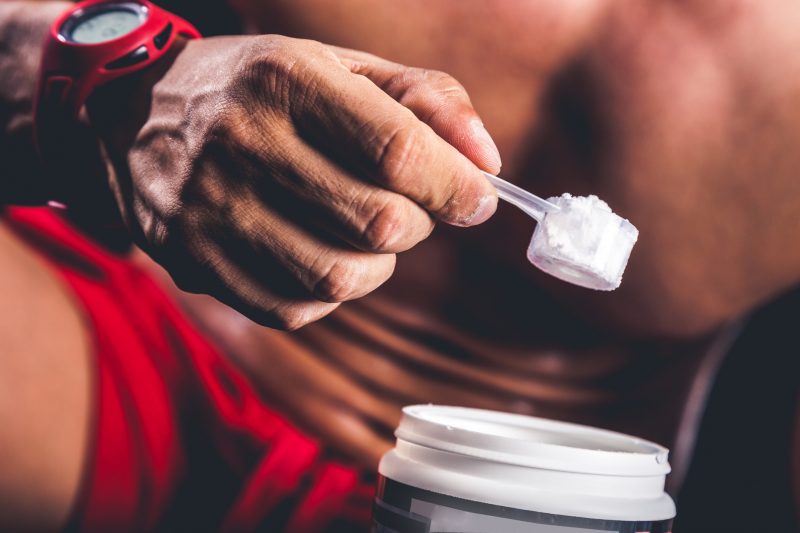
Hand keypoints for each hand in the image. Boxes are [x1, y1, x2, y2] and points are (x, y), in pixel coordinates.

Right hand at [89, 35, 499, 328]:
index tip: (478, 197)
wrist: (130, 117)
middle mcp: (242, 145)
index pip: (398, 150)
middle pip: (379, 223)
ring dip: (380, 263)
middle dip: (421, 222)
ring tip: (366, 230)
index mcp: (287, 80)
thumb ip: (425, 100)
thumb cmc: (258, 89)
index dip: (456, 186)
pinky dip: (331, 290)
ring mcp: (211, 212)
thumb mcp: (338, 65)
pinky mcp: (196, 265)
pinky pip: (297, 308)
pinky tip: (320, 251)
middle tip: (414, 205)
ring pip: (341, 276)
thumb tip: (487, 162)